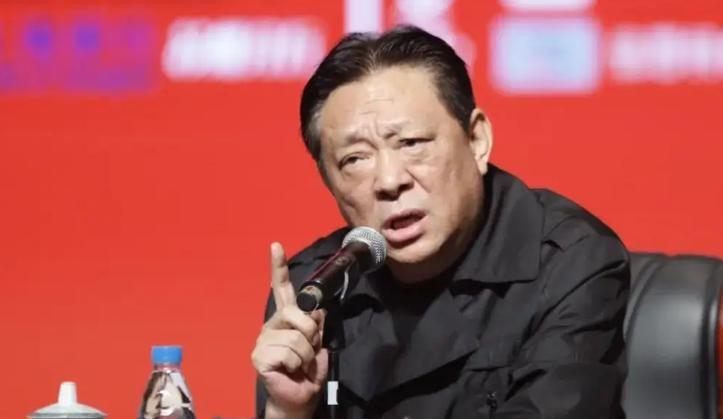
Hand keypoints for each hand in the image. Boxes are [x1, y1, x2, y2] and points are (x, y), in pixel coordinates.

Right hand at [251, 242, 328, 417]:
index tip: (276, 246)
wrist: (299, 397)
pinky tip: (289, 370)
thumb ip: (317, 323)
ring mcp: (262, 341)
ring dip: (307, 354)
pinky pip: (289, 352)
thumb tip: (317, 308)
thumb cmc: (307, 371)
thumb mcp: (318, 343)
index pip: (281, 289)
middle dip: (311, 333)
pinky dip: (297, 364)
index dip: (278, 267)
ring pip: (297, 337)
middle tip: (309, 351)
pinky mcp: (259, 357)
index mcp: (285, 319)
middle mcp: (271, 325)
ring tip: (300, 365)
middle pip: (297, 313)